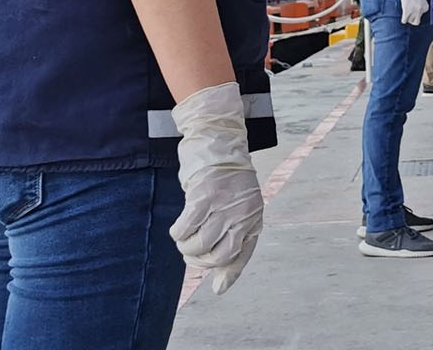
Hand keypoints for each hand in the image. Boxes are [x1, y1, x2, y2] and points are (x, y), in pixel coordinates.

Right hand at [169, 83, 264, 293]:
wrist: (220, 143)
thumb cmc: (226, 183)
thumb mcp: (237, 211)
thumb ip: (233, 245)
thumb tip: (220, 289)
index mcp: (253, 217)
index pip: (242, 255)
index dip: (228, 272)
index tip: (217, 286)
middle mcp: (242, 213)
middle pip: (218, 256)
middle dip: (200, 261)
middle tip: (191, 252)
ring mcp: (223, 205)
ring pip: (200, 245)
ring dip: (187, 248)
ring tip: (184, 239)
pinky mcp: (203, 196)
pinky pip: (186, 227)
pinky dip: (179, 233)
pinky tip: (179, 228)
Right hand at [399, 0, 427, 25]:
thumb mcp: (421, 1)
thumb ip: (419, 9)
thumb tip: (415, 17)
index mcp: (426, 8)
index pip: (420, 16)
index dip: (415, 13)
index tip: (413, 7)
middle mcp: (421, 10)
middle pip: (416, 22)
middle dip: (412, 19)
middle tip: (409, 14)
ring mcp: (414, 10)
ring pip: (410, 21)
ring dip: (407, 17)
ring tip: (406, 11)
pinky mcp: (407, 10)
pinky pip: (404, 20)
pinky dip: (403, 20)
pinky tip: (403, 16)